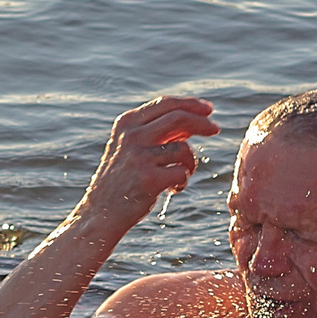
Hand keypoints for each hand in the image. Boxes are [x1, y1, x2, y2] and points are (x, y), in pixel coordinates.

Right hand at [77, 95, 219, 229]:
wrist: (101, 213)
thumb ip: (158, 133)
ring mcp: (139, 156)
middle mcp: (131, 135)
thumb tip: (193, 122)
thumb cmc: (122, 180)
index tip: (208, 109)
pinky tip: (172, 190)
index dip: (190, 104)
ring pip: (183, 148)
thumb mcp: (132, 148)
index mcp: (127, 123)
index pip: (165, 104)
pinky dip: (183, 182)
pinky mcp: (148, 178)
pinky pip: (182, 172)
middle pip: (178, 117)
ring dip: (190, 163)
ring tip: (180, 177)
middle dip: (202, 122)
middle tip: (216, 129)